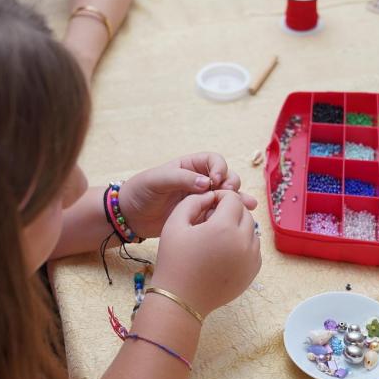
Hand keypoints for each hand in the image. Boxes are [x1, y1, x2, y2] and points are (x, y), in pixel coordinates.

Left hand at [120, 153, 256, 238]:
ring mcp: (201, 199)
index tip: (215, 181)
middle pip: (226, 177)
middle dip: (231, 183)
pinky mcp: (201, 215)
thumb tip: (206, 183)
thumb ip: (180, 178)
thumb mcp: (156, 180)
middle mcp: (199, 180)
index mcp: (190, 166)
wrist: (130, 216)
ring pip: (227, 196)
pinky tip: (245, 218)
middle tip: (228, 195)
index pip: (213, 160)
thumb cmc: (140, 192)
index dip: (219, 168)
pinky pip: (220, 213)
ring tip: (248, 206)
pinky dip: (232, 215)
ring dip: (239, 199)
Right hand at [152, 191, 261, 316]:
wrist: (181, 299)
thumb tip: (211, 196)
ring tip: (216, 238)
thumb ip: (193, 201)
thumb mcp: (175, 223)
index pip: (232, 198)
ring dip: (237, 228)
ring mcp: (251, 258)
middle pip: (244, 213)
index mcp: (224, 227)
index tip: (207, 205)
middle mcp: (243, 241)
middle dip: (230, 212)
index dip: (219, 197)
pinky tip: (223, 251)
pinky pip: (253, 248)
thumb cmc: (174, 260)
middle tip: (210, 221)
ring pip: (251, 230)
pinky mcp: (253, 271)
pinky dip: (242, 245)